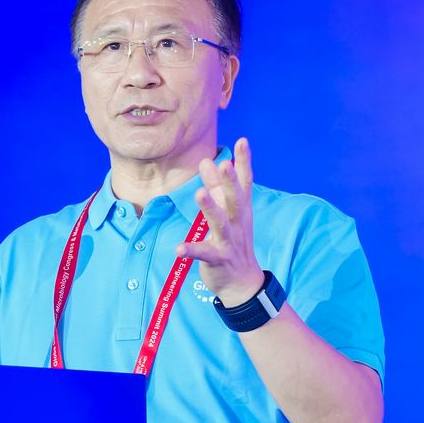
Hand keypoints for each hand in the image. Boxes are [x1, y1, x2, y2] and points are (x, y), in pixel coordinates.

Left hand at [177, 137, 263, 306]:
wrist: (243, 282)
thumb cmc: (234, 240)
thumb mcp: (228, 212)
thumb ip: (217, 187)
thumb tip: (207, 161)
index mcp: (240, 209)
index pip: (244, 182)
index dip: (244, 162)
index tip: (243, 140)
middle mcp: (237, 222)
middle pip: (234, 200)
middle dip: (229, 182)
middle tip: (223, 163)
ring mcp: (228, 241)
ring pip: (220, 223)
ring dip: (210, 208)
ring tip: (200, 193)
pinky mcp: (218, 259)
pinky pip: (204, 254)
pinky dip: (192, 250)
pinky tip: (179, 248)